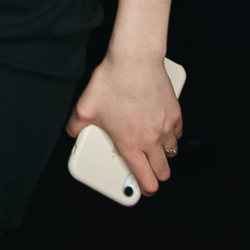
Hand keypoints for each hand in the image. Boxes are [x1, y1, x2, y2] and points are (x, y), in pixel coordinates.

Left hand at [65, 52, 183, 195]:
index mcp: (130, 144)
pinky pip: (177, 132)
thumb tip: (71, 132)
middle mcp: (151, 139)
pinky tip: (161, 127)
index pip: (145, 179)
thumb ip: (76, 125)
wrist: (134, 60)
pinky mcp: (175, 113)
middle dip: (157, 175)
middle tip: (149, 170)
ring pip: (171, 152)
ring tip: (152, 147)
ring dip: (163, 154)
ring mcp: (166, 126)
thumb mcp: (84, 107)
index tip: (143, 190)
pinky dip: (171, 134)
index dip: (145, 189)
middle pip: (163, 172)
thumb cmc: (111, 82)